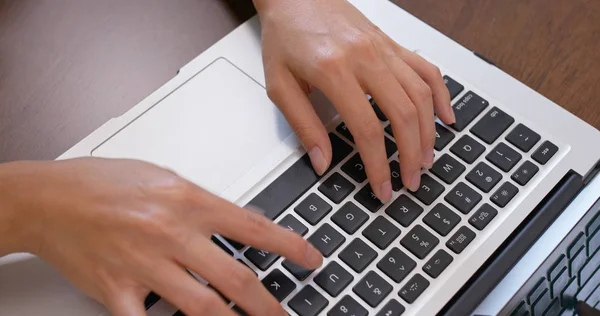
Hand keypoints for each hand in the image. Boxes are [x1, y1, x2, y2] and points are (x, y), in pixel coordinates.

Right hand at [1, 158, 321, 315]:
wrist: (50, 197)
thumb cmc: (103, 181)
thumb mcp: (164, 177)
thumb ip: (201, 202)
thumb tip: (237, 223)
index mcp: (187, 201)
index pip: (253, 226)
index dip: (289, 246)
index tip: (311, 258)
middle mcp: (171, 233)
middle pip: (235, 278)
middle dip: (269, 304)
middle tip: (288, 314)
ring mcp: (144, 264)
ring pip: (203, 307)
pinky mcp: (116, 290)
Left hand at [254, 0, 454, 199]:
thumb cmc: (285, 35)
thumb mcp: (279, 85)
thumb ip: (303, 126)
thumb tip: (323, 162)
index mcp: (334, 70)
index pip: (367, 129)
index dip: (378, 164)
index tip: (382, 187)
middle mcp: (365, 57)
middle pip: (403, 114)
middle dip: (411, 155)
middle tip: (410, 180)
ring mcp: (383, 48)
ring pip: (421, 95)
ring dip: (428, 132)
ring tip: (426, 159)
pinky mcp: (391, 43)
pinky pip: (426, 69)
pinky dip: (441, 95)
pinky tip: (445, 117)